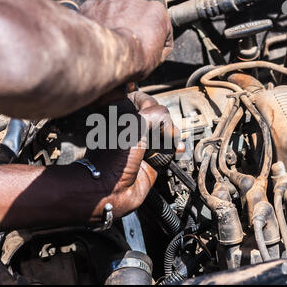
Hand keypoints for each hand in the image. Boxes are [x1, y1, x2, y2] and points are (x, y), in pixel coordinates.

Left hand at [80, 0, 172, 78]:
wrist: (108, 55)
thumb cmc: (133, 58)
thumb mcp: (156, 60)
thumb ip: (159, 48)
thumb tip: (156, 50)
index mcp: (156, 11)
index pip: (159, 25)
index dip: (154, 40)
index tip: (148, 49)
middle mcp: (136, 0)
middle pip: (137, 15)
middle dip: (133, 28)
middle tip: (127, 45)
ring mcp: (114, 0)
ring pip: (117, 11)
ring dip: (116, 23)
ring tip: (112, 42)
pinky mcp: (95, 3)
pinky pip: (99, 10)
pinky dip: (99, 21)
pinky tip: (101, 36)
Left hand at [86, 92, 181, 218]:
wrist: (110, 189)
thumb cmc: (113, 157)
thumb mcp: (134, 123)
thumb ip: (155, 113)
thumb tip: (168, 122)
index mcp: (119, 114)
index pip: (141, 98)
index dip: (150, 104)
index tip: (152, 112)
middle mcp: (131, 128)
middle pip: (157, 114)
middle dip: (164, 121)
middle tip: (162, 131)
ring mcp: (142, 144)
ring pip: (165, 131)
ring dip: (172, 135)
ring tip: (170, 141)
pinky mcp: (152, 159)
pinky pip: (169, 149)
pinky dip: (175, 148)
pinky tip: (176, 150)